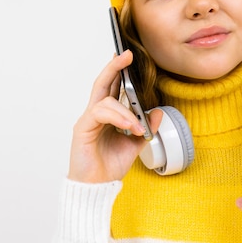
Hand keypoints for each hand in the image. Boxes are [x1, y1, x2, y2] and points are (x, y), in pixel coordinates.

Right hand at [67, 50, 162, 182]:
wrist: (96, 187)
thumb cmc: (109, 167)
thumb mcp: (135, 145)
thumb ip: (146, 128)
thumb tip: (158, 111)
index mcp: (106, 116)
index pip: (112, 88)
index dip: (118, 71)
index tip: (128, 57)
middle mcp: (95, 114)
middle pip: (102, 83)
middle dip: (114, 67)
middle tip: (126, 55)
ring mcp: (88, 120)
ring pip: (105, 99)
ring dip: (126, 110)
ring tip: (137, 127)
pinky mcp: (83, 129)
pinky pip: (100, 113)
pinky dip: (118, 117)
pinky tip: (129, 126)